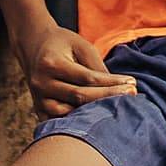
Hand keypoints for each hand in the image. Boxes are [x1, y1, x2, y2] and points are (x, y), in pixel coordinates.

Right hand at [15, 22, 133, 115]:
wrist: (33, 45)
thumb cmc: (62, 43)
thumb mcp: (81, 45)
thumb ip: (96, 67)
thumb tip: (117, 88)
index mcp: (51, 64)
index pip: (87, 78)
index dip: (111, 83)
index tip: (132, 84)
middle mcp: (41, 83)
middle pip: (80, 97)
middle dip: (108, 97)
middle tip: (132, 95)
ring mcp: (38, 99)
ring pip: (69, 114)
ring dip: (94, 113)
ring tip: (116, 109)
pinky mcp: (38, 110)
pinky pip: (60, 122)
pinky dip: (77, 122)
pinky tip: (96, 119)